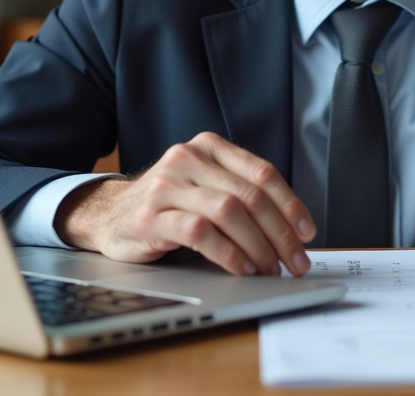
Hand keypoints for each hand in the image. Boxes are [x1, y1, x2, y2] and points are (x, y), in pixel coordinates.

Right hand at [54, 132, 315, 275]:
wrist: (107, 214)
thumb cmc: (166, 205)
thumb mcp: (204, 188)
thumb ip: (239, 196)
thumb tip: (290, 232)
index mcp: (209, 147)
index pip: (262, 173)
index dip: (291, 205)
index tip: (306, 233)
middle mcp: (189, 158)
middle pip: (250, 195)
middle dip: (280, 233)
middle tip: (295, 261)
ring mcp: (167, 185)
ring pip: (229, 211)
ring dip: (258, 245)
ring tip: (270, 268)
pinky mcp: (151, 215)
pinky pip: (200, 232)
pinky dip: (228, 253)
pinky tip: (241, 268)